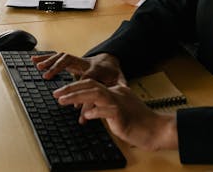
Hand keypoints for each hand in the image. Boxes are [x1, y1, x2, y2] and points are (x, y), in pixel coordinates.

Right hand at [32, 52, 125, 85]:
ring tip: (38, 67)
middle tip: (47, 77)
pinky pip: (57, 57)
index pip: (87, 78)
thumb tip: (123, 93)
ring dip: (49, 61)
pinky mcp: (72, 60)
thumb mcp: (120, 79)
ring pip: (62, 56)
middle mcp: (84, 62)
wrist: (110, 59)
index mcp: (97, 68)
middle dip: (57, 68)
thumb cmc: (113, 72)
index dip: (82, 92)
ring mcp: (77, 59)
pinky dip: (45, 58)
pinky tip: (34, 61)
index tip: (76, 107)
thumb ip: (120, 86)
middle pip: (70, 61)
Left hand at [53, 79, 177, 150]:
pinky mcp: (121, 113)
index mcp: (116, 90)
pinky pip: (105, 110)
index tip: (63, 92)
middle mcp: (117, 92)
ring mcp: (119, 102)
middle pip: (91, 85)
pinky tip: (86, 115)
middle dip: (71, 88)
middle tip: (56, 94)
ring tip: (62, 101)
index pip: (92, 84)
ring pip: (95, 93)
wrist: (156, 129)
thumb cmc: (140, 122)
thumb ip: (106, 107)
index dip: (76, 86)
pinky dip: (94, 111)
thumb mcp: (121, 110)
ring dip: (76, 96)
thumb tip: (90, 109)